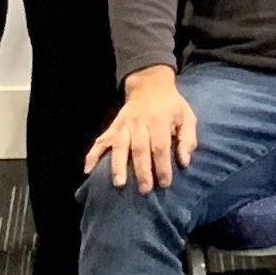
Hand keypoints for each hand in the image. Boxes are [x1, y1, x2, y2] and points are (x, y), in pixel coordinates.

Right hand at [84, 65, 194, 192]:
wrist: (150, 85)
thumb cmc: (171, 105)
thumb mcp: (186, 117)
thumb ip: (187, 139)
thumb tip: (184, 162)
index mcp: (159, 120)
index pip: (160, 146)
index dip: (162, 166)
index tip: (164, 183)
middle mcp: (139, 123)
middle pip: (139, 148)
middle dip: (141, 171)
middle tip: (144, 190)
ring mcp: (124, 124)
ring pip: (119, 145)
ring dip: (118, 165)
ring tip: (118, 183)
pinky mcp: (113, 126)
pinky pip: (101, 140)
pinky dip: (92, 155)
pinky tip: (88, 170)